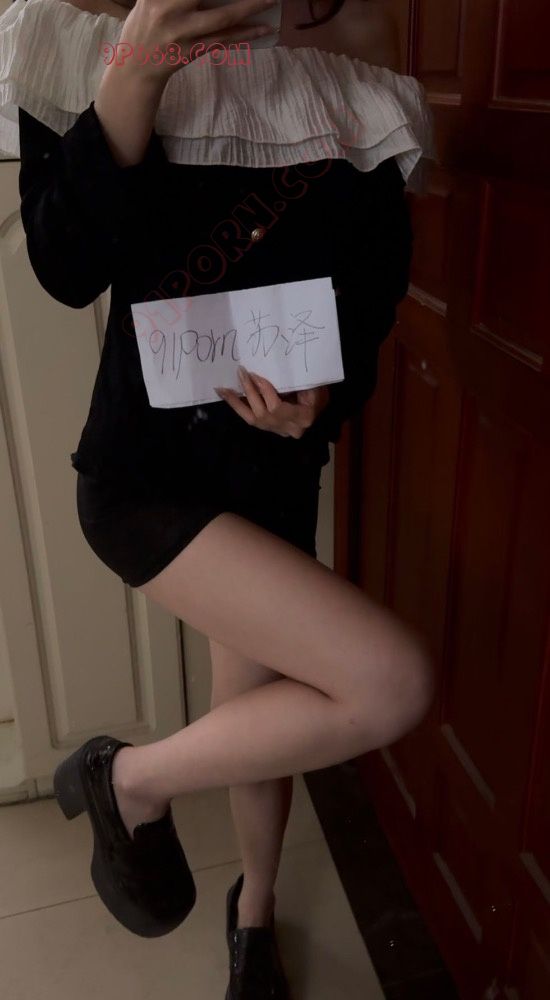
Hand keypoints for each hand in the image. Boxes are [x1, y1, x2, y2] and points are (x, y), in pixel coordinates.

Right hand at [117, 0, 277, 86]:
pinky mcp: (193, 51)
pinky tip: (264, 28)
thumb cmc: (144, 24)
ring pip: (223, 18)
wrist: (136, 67)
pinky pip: (224, 41)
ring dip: (250, 7)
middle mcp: (169, 10)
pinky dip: (246, 34)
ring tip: (271, 0)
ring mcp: (182, 33)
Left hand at [214, 367, 330, 438]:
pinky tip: (225, 395)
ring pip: (253, 418)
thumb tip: (278, 371)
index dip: (265, 392)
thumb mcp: (315, 384)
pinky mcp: (268, 428)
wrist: (318, 406)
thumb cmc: (318, 391)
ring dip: (237, 401)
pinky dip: (237, 406)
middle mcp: (289, 428)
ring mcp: (277, 430)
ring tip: (223, 387)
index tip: (256, 375)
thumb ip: (299, 382)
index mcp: (303, 418)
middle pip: (263, 412)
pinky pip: (249, 418)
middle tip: (241, 372)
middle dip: (250, 391)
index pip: (278, 408)